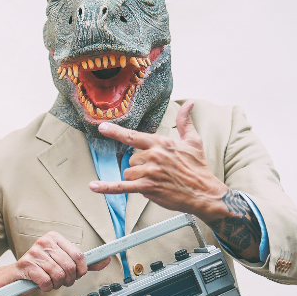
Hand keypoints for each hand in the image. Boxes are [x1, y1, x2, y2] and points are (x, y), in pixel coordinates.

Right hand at [0, 232, 111, 294]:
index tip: (77, 275)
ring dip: (56, 285)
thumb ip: (83, 262)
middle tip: (61, 281)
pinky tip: (41, 285)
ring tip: (50, 282)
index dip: (81, 270)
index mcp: (54, 237)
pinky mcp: (26, 266)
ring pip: (59, 275)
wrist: (14, 278)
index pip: (79, 255)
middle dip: (68, 280)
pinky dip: (46, 288)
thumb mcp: (62, 263)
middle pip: (70, 266)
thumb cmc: (40, 269)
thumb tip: (106, 260)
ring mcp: (34, 253)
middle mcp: (44, 242)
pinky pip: (46, 281)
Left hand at [88, 100, 227, 219]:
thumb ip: (186, 121)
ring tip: (156, 180)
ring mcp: (149, 172)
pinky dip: (107, 187)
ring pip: (128, 172)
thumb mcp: (193, 141)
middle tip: (159, 171)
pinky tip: (93, 186)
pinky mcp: (147, 187)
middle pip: (130, 159)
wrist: (203, 192)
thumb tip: (189, 103)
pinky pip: (122, 187)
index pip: (133, 136)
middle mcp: (153, 156)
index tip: (102, 127)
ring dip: (137, 178)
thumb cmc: (198, 167)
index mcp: (161, 143)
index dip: (116, 132)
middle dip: (140, 166)